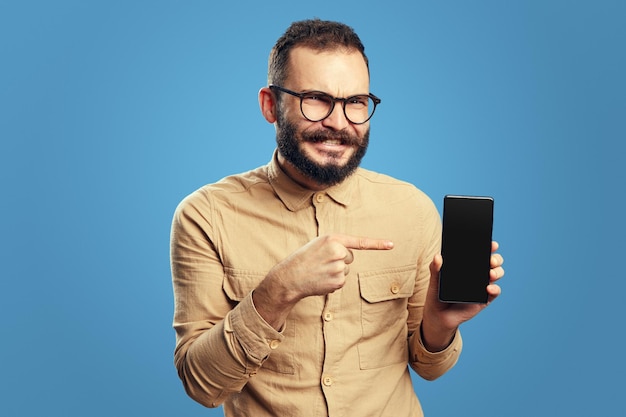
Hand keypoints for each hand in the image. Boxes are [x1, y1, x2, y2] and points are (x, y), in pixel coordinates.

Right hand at [253, 234, 393, 329]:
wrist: (289, 277)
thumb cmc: (303, 259)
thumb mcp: (317, 245)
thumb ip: (334, 245)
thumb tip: (348, 257)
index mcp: (333, 239)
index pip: (359, 241)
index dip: (378, 243)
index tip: (392, 245)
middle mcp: (338, 252)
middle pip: (350, 257)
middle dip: (339, 260)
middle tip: (321, 262)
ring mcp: (339, 268)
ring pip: (346, 270)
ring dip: (335, 271)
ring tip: (319, 271)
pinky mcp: (338, 282)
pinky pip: (341, 281)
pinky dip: (333, 281)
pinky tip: (320, 280)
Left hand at [421, 241, 504, 351]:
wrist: (438, 317)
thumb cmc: (436, 295)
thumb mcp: (434, 281)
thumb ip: (435, 269)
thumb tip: (437, 257)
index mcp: (466, 265)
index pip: (479, 253)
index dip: (487, 247)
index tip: (491, 244)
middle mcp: (476, 273)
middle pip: (492, 262)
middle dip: (496, 258)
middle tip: (491, 260)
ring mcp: (481, 285)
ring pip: (496, 274)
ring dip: (497, 272)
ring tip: (490, 273)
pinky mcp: (484, 299)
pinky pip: (494, 292)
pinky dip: (494, 289)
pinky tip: (488, 288)